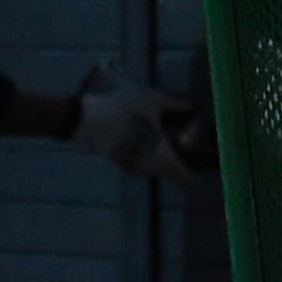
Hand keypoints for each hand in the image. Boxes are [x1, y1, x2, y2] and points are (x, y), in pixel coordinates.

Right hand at [60, 69, 209, 181]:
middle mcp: (149, 169)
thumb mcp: (152, 100)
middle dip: (177, 158)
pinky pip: (138, 160)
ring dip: (158, 153)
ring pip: (153, 166)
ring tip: (154, 127)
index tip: (199, 159)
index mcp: (163, 159)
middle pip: (171, 172)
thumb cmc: (123, 110)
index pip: (187, 181)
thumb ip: (176, 105)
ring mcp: (131, 167)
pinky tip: (135, 129)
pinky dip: (142, 150)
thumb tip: (194, 105)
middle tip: (177, 136)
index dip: (196, 172)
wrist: (82, 118)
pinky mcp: (116, 161)